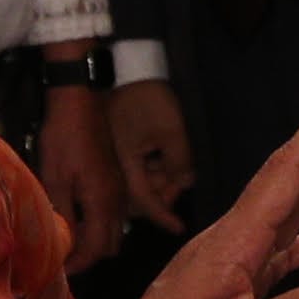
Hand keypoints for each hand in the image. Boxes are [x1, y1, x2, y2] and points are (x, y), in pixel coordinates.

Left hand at [30, 79, 130, 264]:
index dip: (79, 264)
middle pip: (110, 245)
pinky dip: (99, 225)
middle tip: (63, 256)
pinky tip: (77, 217)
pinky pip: (114, 215)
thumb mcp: (55, 177)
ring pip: (115, 230)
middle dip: (89, 256)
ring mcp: (120, 190)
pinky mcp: (116, 180)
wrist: (79, 102)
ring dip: (95, 241)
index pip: (96, 248)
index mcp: (103, 202)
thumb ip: (62, 214)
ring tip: (68, 239)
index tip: (60, 269)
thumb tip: (62, 244)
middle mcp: (118, 200)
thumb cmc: (63, 138)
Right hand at [117, 79, 194, 229]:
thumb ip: (179, 162)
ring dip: (160, 182)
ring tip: (179, 168)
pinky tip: (165, 160)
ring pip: (138, 185)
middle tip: (183, 181)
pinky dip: (152, 170)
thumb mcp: (171, 131)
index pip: (145, 202)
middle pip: (139, 198)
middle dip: (164, 195)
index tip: (179, 227)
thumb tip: (186, 184)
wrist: (124, 71)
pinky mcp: (115, 150)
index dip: (163, 216)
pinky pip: (135, 170)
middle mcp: (113, 168)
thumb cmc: (146, 100)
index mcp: (122, 166)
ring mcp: (112, 159)